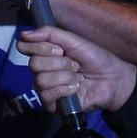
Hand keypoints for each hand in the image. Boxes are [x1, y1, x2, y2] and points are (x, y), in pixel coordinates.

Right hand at [16, 26, 136, 112]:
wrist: (113, 79)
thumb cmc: (94, 58)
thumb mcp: (73, 40)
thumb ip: (49, 33)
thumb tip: (23, 34)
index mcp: (43, 54)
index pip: (24, 47)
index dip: (40, 47)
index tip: (59, 49)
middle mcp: (40, 70)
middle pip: (33, 64)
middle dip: (59, 63)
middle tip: (75, 65)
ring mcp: (44, 87)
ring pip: (40, 80)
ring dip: (64, 77)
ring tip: (78, 78)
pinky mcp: (51, 104)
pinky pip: (46, 95)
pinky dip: (64, 90)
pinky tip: (75, 88)